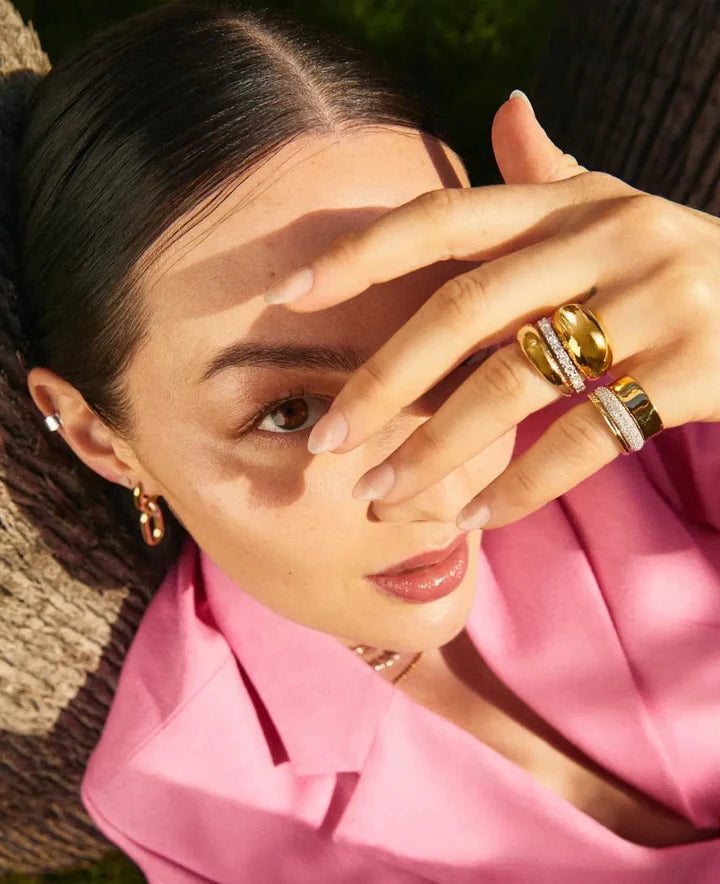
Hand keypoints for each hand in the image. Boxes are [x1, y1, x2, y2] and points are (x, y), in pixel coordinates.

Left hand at [261, 94, 719, 529]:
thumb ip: (549, 174)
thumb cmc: (678, 260)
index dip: (363, 252)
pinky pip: (591, 436)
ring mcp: (658, 300)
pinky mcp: (698, 367)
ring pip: (518, 381)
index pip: (446, 218)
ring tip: (383, 497)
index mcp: (572, 204)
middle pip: (465, 310)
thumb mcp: (616, 208)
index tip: (290, 295)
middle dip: (385, 381)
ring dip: (440, 448)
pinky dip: (526, 484)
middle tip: (326, 443)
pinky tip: (480, 518)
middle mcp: (609, 238)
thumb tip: (503, 109)